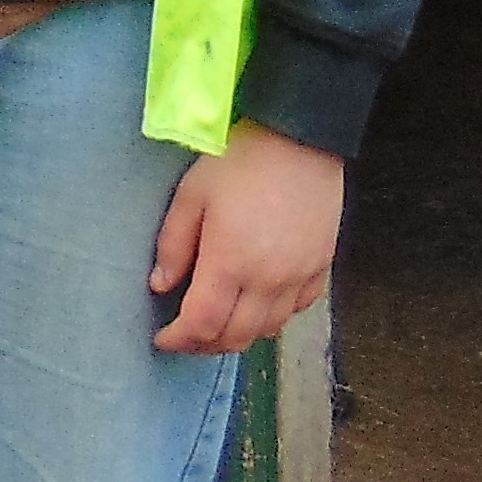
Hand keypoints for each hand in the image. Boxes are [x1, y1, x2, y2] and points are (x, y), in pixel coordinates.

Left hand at [149, 123, 342, 354]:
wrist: (300, 136)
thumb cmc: (240, 160)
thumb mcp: (192, 194)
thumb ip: (173, 244)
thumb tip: (161, 284)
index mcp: (230, 262)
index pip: (202, 324)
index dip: (179, 339)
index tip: (162, 338)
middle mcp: (268, 280)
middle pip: (236, 337)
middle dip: (205, 345)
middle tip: (185, 337)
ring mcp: (299, 276)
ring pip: (268, 330)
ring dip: (239, 336)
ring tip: (218, 325)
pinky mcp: (321, 266)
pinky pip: (296, 310)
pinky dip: (273, 318)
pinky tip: (257, 306)